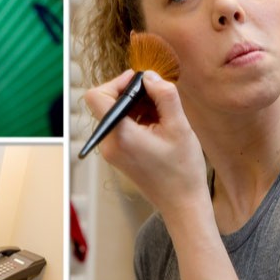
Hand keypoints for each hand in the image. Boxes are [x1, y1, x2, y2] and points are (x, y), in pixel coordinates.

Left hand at [84, 69, 207, 217]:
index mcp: (120, 135)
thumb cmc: (182, 169)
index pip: (97, 96)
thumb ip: (165, 95)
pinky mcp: (118, 155)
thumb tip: (150, 75)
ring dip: (137, 107)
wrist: (182, 204)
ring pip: (115, 114)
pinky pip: (121, 127)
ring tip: (162, 116)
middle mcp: (109, 144)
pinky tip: (158, 126)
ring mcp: (111, 151)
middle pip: (106, 103)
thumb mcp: (179, 126)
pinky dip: (137, 119)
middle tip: (158, 98)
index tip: (140, 82)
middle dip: (131, 94)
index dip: (117, 82)